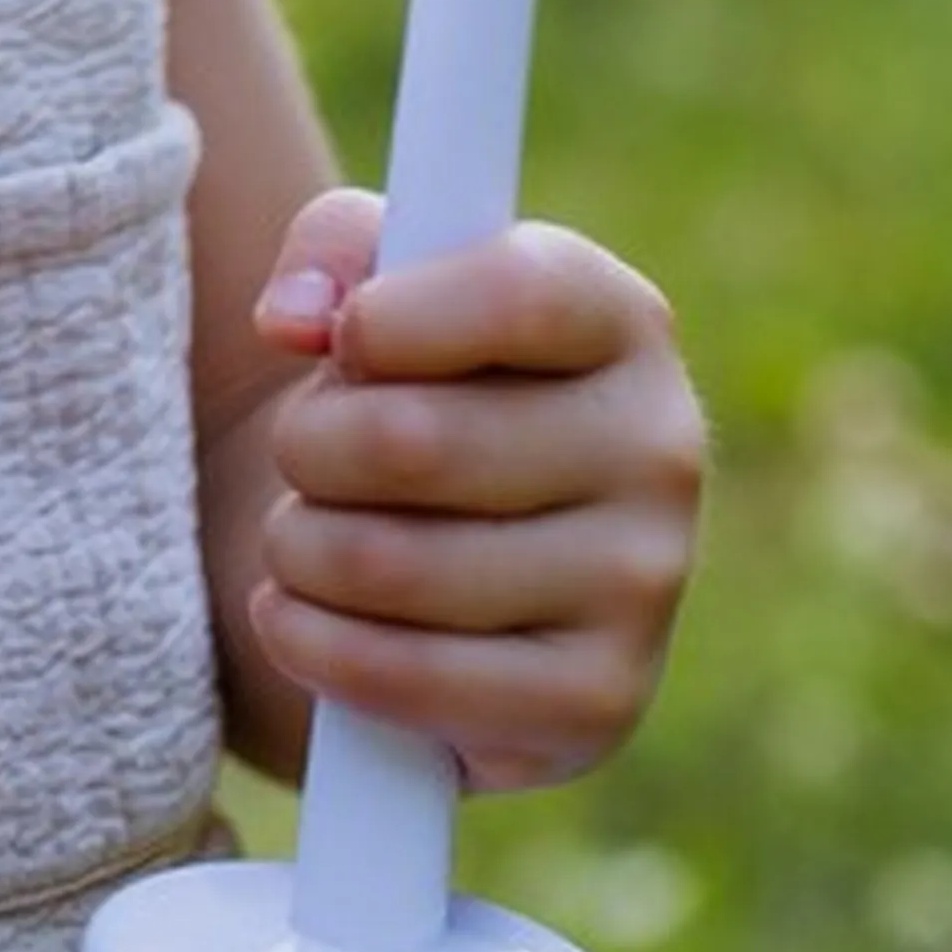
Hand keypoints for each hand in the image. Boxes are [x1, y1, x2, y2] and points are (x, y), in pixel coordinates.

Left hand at [242, 189, 705, 794]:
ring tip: (301, 533)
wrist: (449, 549)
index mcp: (621, 321)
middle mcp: (657, 450)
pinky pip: (409, 678)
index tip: (343, 342)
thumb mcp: (376, 278)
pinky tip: (293, 617)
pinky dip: (311, 647)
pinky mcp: (597, 704)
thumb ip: (334, 248)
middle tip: (298, 452)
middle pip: (413, 440)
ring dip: (297, 548)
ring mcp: (642, 586)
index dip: (388, 319)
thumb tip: (293, 318)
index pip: (513, 298)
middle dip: (306, 447)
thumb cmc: (409, 382)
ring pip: (390, 564)